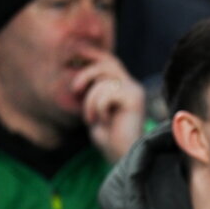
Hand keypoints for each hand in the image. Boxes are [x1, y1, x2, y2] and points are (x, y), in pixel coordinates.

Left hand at [71, 45, 144, 162]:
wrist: (122, 156)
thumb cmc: (109, 137)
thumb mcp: (95, 109)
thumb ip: (94, 90)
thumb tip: (81, 69)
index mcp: (124, 87)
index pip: (110, 61)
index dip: (93, 53)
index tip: (73, 52)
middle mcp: (132, 86)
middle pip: (107, 62)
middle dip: (86, 74)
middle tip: (75, 90)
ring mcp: (135, 92)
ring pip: (102, 82)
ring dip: (90, 102)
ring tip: (93, 119)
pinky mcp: (134, 99)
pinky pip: (106, 94)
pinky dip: (98, 109)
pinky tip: (105, 121)